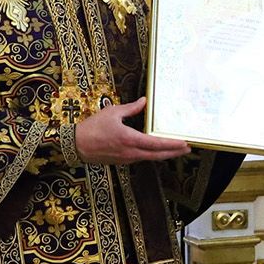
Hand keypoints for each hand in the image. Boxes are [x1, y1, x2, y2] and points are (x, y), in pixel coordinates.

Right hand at [73, 97, 191, 165]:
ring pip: (150, 158)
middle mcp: (131, 152)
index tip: (184, 143)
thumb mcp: (112, 112)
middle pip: (158, 155)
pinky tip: (157, 151)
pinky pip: (141, 158)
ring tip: (176, 150)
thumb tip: (144, 101)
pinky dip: (152, 155)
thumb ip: (131, 108)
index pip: (156, 144)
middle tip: (187, 149)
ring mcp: (127, 159)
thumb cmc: (92, 128)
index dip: (172, 144)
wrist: (76, 146)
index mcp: (130, 139)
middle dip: (174, 152)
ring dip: (164, 154)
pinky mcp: (122, 161)